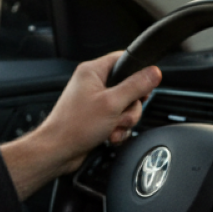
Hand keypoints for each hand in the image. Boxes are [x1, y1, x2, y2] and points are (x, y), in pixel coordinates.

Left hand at [0, 51, 161, 199]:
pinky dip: (117, 129)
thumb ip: (136, 86)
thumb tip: (154, 72)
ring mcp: (95, 101)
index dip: (138, 72)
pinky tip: (109, 136)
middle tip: (120, 114)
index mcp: (93, 71)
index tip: (145, 86)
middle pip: (129, 87)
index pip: (123, 59)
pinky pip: (118, 119)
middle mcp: (93, 83)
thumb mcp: (112, 104)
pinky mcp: (97, 117)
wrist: (58, 152)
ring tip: (112, 128)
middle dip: (130, 107)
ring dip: (124, 121)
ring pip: (126, 106)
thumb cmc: (74, 126)